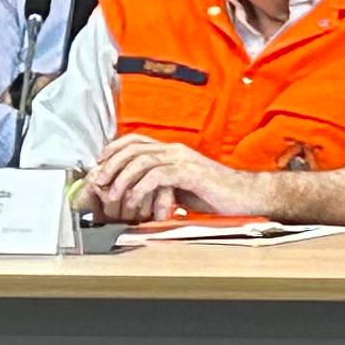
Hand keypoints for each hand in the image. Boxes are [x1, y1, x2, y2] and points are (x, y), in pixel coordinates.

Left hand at [79, 134, 259, 222]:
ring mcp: (182, 160)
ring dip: (122, 178)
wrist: (245, 196)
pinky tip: (134, 203)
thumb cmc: (216, 195)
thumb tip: (141, 193)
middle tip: (98, 182)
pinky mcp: (189, 173)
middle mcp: (175, 150)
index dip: (114, 149)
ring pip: (141, 161)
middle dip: (111, 164)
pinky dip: (140, 189)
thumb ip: (163, 185)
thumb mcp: (183, 187)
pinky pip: (157, 176)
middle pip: (133, 148)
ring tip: (111, 195)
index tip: (99, 164)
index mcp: (173, 151)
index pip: (136, 140)